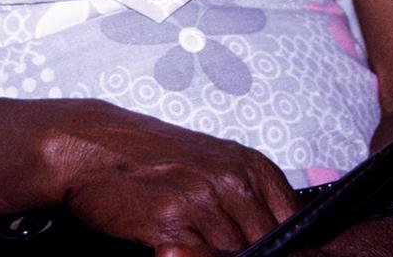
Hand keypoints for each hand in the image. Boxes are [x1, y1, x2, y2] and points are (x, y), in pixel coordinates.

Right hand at [45, 99, 300, 254]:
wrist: (95, 146)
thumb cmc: (154, 157)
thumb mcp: (214, 167)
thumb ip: (250, 200)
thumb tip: (284, 238)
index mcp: (251, 166)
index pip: (297, 227)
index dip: (290, 251)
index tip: (278, 256)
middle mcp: (233, 181)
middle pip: (269, 250)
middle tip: (223, 248)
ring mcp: (203, 203)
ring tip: (200, 248)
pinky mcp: (171, 225)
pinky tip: (180, 251)